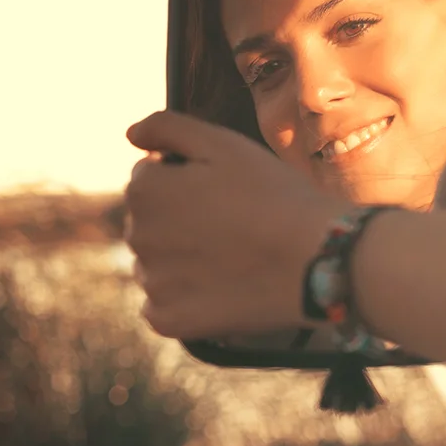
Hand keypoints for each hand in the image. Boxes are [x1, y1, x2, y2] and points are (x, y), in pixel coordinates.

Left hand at [123, 111, 350, 341]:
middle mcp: (136, 236)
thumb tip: (130, 133)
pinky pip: (162, 304)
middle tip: (235, 220)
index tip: (227, 188)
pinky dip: (185, 296)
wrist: (314, 258)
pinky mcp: (169, 319)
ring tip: (232, 253)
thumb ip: (167, 126)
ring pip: (156, 261)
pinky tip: (221, 286)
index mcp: (144, 190)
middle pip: (151, 219)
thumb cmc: (273, 194)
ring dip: (181, 255)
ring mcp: (152, 282)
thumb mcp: (224, 143)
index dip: (189, 177)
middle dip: (180, 216)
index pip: (150, 176)